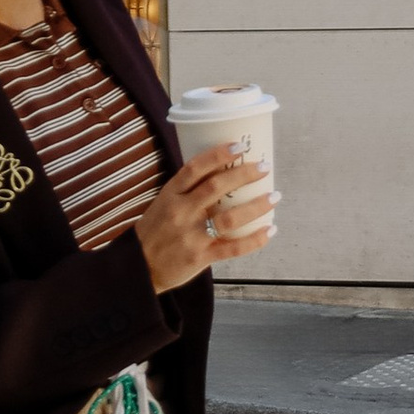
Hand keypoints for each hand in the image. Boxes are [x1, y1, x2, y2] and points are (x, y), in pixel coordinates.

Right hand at [134, 148, 275, 292]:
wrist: (140, 268)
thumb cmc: (156, 232)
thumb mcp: (163, 204)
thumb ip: (188, 191)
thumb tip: (222, 172)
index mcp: (170, 195)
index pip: (194, 168)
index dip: (218, 154)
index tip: (240, 145)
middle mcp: (181, 212)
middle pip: (216, 187)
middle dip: (244, 174)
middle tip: (264, 166)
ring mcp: (191, 236)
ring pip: (230, 218)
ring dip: (256, 206)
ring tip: (274, 196)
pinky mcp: (200, 257)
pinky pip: (233, 247)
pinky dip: (255, 239)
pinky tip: (269, 230)